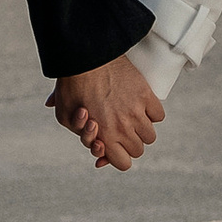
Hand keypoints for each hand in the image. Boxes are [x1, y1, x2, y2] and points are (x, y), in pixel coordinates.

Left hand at [48, 57, 164, 171]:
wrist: (85, 57)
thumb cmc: (71, 87)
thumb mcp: (64, 115)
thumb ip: (77, 133)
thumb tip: (93, 145)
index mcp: (104, 136)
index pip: (123, 163)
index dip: (118, 157)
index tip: (113, 147)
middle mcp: (123, 128)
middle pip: (138, 150)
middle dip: (128, 143)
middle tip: (119, 129)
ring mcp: (136, 111)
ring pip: (150, 135)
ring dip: (141, 129)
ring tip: (130, 117)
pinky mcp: (145, 94)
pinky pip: (158, 115)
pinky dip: (151, 113)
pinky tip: (140, 106)